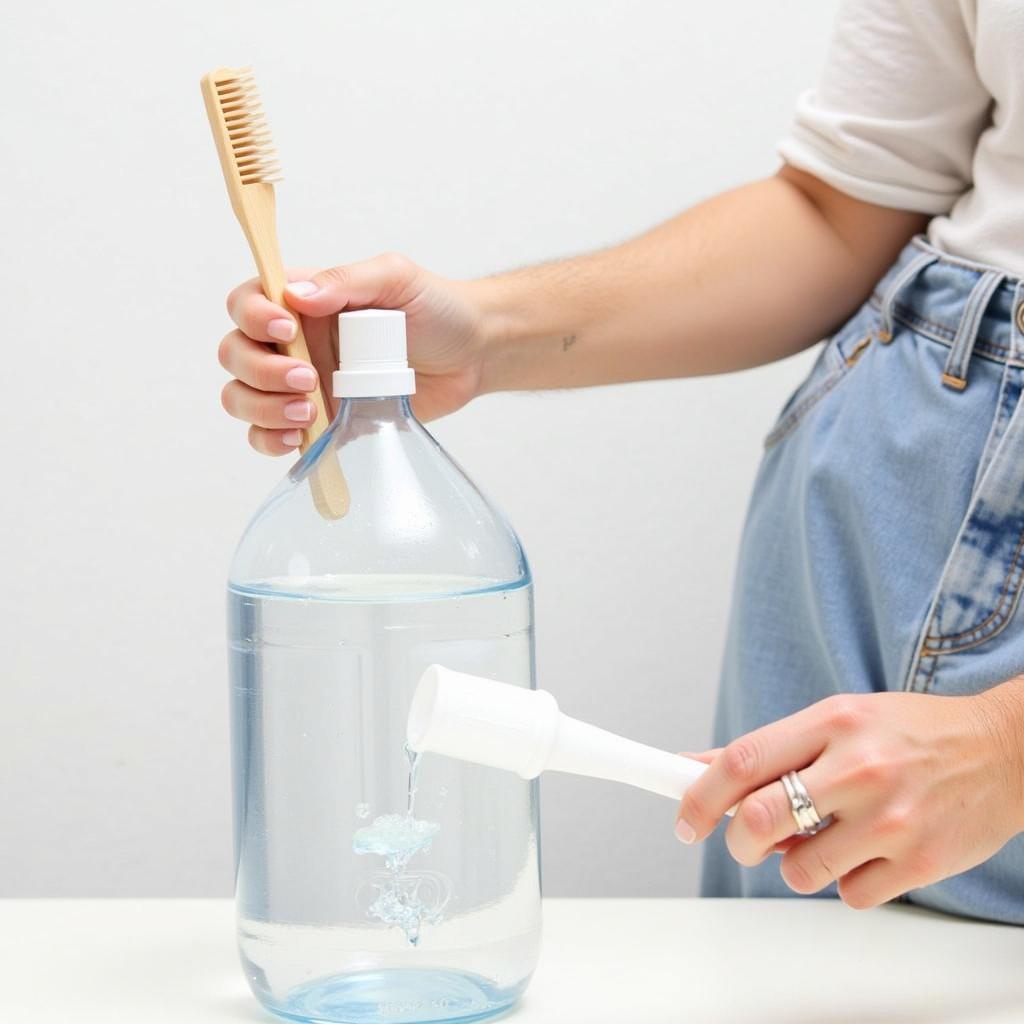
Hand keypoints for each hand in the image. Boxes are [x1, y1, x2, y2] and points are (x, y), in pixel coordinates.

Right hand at [218, 253, 486, 454]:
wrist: (472, 355)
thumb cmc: (436, 309)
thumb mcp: (396, 278)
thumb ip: (347, 280)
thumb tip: (297, 295)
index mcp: (303, 303)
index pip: (246, 303)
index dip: (253, 317)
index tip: (289, 329)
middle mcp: (293, 344)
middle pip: (235, 355)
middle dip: (261, 371)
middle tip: (310, 379)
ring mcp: (303, 386)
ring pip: (243, 397)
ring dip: (263, 408)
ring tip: (309, 411)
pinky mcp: (319, 423)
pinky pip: (269, 436)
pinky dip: (270, 440)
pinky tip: (299, 438)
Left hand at [676, 682, 1023, 908]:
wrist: (1006, 752)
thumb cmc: (911, 733)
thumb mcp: (837, 719)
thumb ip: (769, 748)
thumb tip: (693, 765)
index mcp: (832, 722)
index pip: (743, 761)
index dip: (699, 795)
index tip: (684, 818)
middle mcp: (860, 767)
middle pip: (759, 821)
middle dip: (737, 841)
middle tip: (745, 840)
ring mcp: (892, 818)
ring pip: (798, 870)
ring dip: (795, 863)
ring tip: (826, 836)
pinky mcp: (921, 863)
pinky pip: (848, 895)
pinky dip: (846, 881)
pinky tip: (870, 851)